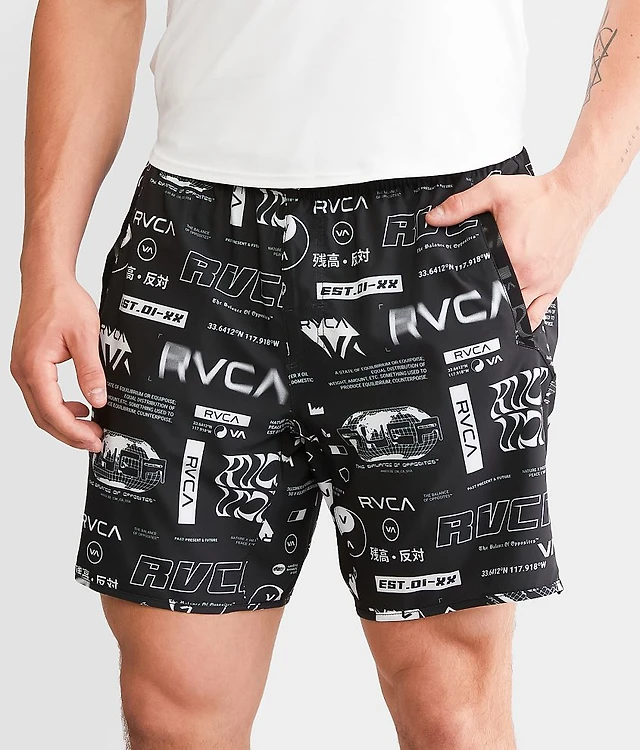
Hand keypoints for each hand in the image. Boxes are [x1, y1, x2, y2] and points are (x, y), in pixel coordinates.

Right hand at [11, 276, 106, 450]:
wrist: (47, 279)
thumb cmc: (61, 300)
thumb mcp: (86, 336)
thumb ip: (92, 370)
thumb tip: (98, 398)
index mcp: (34, 366)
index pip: (52, 411)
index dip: (73, 432)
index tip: (94, 440)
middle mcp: (23, 370)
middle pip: (43, 417)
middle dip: (69, 434)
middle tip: (95, 441)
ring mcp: (23, 368)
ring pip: (40, 409)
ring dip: (64, 422)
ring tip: (90, 427)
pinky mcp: (29, 365)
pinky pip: (41, 395)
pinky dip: (58, 407)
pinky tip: (78, 407)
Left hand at [424, 170, 595, 329]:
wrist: (574, 195)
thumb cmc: (540, 196)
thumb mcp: (494, 192)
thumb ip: (462, 205)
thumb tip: (435, 218)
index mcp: (511, 255)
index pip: (483, 285)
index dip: (468, 293)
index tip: (457, 295)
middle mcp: (529, 274)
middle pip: (500, 303)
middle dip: (484, 306)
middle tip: (468, 308)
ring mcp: (543, 282)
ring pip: (519, 312)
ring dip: (503, 314)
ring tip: (487, 313)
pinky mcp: (555, 283)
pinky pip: (538, 312)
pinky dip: (525, 318)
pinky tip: (512, 316)